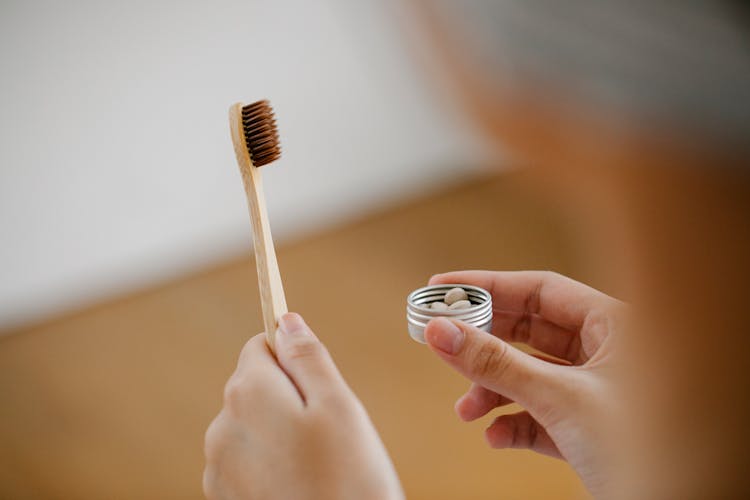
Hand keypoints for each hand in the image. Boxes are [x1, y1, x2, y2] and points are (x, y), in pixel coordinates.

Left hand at [203, 313, 403, 499]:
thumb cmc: (348, 484)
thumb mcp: (339, 405)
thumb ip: (307, 356)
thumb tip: (286, 320)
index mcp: (248, 393)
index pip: (260, 345)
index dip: (293, 357)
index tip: (318, 380)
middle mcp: (222, 427)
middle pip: (255, 386)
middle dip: (291, 397)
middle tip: (329, 431)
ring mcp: (218, 467)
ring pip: (254, 426)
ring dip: (282, 434)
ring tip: (319, 464)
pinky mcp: (226, 498)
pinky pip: (249, 461)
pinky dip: (272, 465)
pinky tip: (302, 486)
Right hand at [425, 271, 624, 496]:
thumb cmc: (648, 447)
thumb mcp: (561, 398)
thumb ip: (497, 364)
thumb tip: (441, 332)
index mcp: (616, 326)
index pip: (541, 289)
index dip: (489, 286)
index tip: (443, 288)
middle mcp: (609, 353)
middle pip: (530, 332)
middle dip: (486, 345)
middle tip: (444, 343)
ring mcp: (600, 392)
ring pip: (533, 377)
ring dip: (495, 392)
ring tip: (467, 411)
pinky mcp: (593, 430)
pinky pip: (543, 416)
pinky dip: (516, 424)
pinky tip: (497, 437)